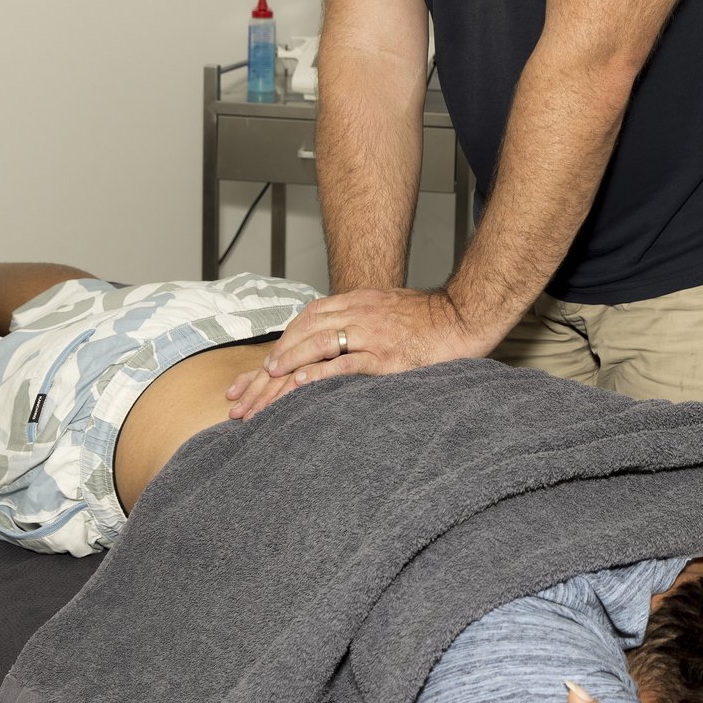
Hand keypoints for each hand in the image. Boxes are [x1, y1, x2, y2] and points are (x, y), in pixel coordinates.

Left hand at [222, 287, 486, 416]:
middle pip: (297, 339)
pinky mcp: (385, 354)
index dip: (272, 351)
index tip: (249, 379)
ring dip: (282, 371)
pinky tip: (298, 386)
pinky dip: (317, 374)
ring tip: (259, 393)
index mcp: (352, 303)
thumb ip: (356, 323)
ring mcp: (369, 333)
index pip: (300, 326)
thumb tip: (329, 347)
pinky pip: (345, 363)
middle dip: (264, 371)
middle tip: (239, 399)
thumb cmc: (428, 319)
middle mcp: (354, 314)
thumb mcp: (384, 311)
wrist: (464, 316)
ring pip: (314, 349)